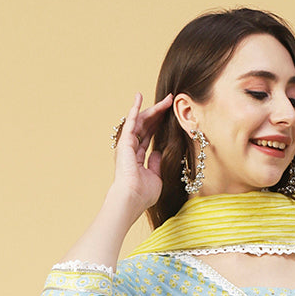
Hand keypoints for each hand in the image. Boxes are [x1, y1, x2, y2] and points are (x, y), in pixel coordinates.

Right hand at [111, 91, 173, 214]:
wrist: (132, 198)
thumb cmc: (142, 194)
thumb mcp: (156, 177)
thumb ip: (156, 163)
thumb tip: (158, 152)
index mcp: (137, 158)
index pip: (148, 137)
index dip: (158, 126)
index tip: (168, 116)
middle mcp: (130, 150)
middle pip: (146, 126)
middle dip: (158, 114)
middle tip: (170, 102)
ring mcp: (127, 145)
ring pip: (141, 122)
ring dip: (153, 110)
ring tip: (165, 100)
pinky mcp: (124, 142)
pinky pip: (131, 122)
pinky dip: (134, 109)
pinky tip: (139, 97)